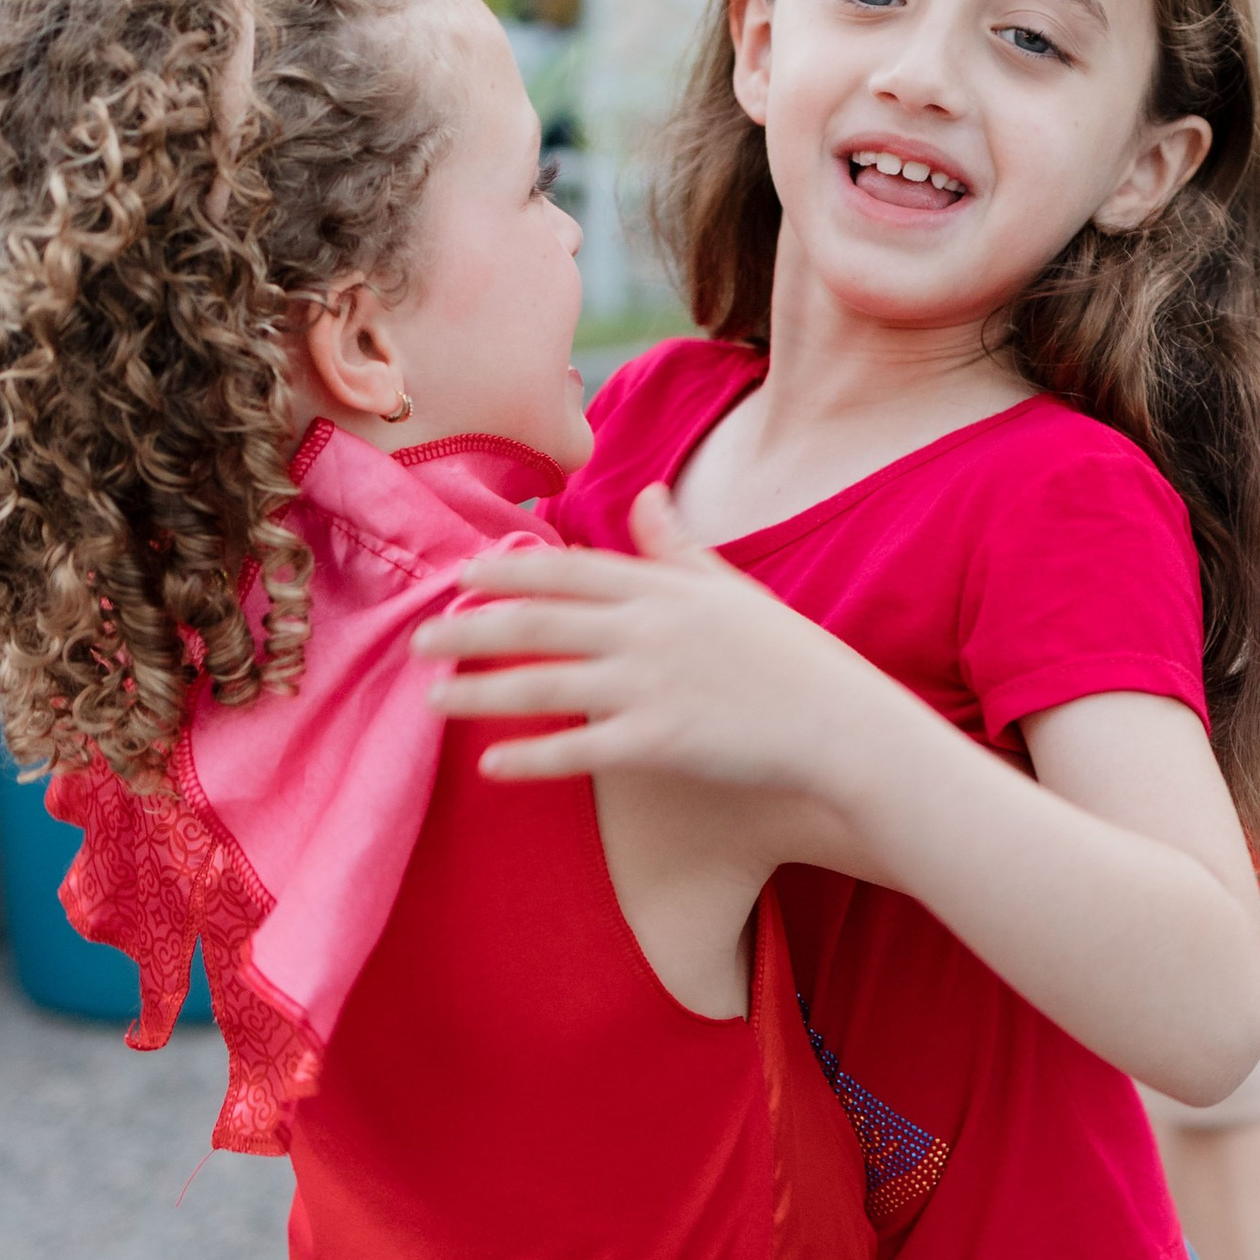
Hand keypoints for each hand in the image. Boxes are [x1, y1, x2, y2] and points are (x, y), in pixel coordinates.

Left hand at [413, 486, 900, 813]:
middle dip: (469, 629)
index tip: (460, 575)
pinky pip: (577, 751)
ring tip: (434, 699)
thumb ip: (677, 546)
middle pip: (536, 623)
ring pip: (542, 685)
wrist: (841, 725)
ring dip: (480, 692)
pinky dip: (530, 758)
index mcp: (662, 588)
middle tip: (418, 639)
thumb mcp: (732, 589)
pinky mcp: (658, 743)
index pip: (566, 568)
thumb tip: (646, 493)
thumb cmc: (790, 658)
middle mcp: (647, 630)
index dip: (506, 570)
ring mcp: (650, 686)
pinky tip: (491, 766)